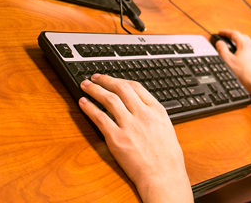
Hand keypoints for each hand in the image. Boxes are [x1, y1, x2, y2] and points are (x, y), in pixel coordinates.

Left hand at [79, 74, 191, 202]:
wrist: (163, 173)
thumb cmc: (167, 155)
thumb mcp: (166, 126)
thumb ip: (152, 114)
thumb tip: (140, 106)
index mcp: (156, 109)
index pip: (136, 87)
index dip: (121, 81)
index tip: (113, 80)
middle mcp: (142, 113)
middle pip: (121, 89)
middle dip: (106, 80)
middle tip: (95, 77)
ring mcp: (129, 125)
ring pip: (109, 99)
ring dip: (95, 90)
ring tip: (86, 86)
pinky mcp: (116, 138)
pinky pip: (100, 118)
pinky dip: (90, 108)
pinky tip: (83, 103)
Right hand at [215, 30, 250, 92]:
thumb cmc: (243, 74)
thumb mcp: (228, 61)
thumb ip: (222, 50)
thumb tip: (219, 43)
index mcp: (245, 45)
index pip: (235, 33)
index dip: (226, 32)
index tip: (220, 32)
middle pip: (242, 36)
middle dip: (234, 36)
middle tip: (226, 38)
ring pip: (248, 42)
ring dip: (240, 42)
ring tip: (233, 46)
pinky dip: (245, 49)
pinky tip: (242, 55)